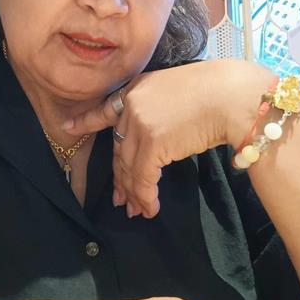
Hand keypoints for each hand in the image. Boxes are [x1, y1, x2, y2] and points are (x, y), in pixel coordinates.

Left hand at [63, 60, 259, 218]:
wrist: (233, 95)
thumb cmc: (215, 93)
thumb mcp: (175, 93)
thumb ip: (156, 112)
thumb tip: (154, 140)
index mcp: (137, 88)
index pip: (105, 110)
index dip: (85, 122)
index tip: (66, 128)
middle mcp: (132, 104)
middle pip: (119, 148)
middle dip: (120, 178)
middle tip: (120, 200)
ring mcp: (139, 122)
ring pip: (128, 166)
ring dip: (133, 193)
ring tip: (135, 212)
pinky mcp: (152, 142)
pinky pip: (143, 177)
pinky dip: (146, 196)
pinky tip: (151, 209)